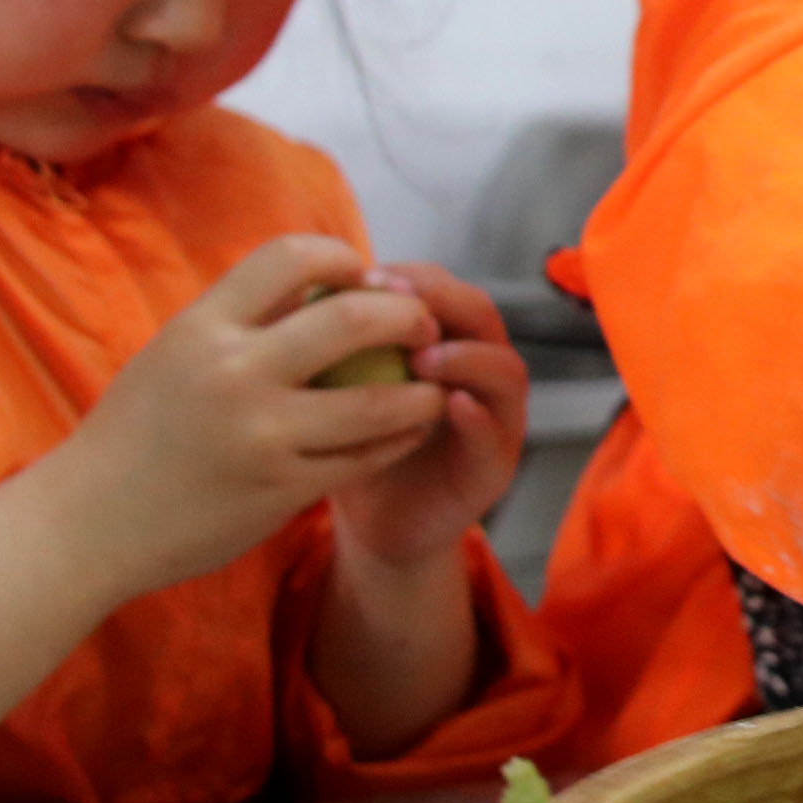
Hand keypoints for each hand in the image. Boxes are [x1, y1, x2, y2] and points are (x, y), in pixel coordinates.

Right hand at [52, 235, 448, 602]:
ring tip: (434, 384)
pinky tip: (410, 431)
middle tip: (425, 322)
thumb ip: (238, 319)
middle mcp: (234, 373)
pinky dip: (398, 439)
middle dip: (407, 314)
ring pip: (379, 399)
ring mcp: (261, 435)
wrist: (85, 524)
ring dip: (422, 390)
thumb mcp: (173, 354)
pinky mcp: (281, 489)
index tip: (366, 273)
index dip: (343, 255)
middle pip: (354, 318)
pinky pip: (364, 457)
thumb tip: (318, 279)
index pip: (291, 256)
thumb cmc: (135, 434)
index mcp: (202, 326)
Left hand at [329, 263, 528, 572]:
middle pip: (480, 313)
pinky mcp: (495, 468)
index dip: (410, 276)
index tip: (365, 276)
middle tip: (395, 302)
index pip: (441, 286)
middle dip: (441, 300)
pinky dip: (476, 416)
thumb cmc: (347, 447)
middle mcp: (478, 371)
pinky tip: (447, 405)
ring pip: (504, 369)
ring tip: (423, 357)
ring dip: (466, 356)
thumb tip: (298, 287)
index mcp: (443, 340)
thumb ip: (331, 342)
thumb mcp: (334, 386)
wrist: (371, 527)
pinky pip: (496, 434)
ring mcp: (496, 418)